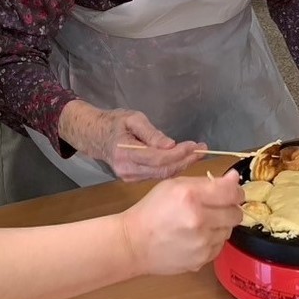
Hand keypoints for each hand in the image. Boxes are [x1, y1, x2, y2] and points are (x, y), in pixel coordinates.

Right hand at [60, 101, 202, 181]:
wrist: (95, 136)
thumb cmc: (115, 123)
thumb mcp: (133, 119)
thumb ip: (151, 133)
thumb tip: (170, 145)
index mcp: (125, 153)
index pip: (158, 159)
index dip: (179, 154)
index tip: (195, 145)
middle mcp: (128, 170)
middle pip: (163, 170)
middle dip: (185, 160)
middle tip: (202, 149)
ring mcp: (130, 178)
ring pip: (162, 176)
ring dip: (182, 164)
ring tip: (198, 152)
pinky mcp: (133, 180)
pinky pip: (157, 176)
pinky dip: (172, 168)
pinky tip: (184, 159)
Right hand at [121, 171, 243, 275]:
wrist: (133, 244)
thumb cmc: (152, 210)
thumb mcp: (175, 186)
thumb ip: (207, 182)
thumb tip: (234, 179)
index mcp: (191, 197)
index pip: (232, 193)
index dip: (236, 191)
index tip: (232, 191)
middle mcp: (199, 220)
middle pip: (235, 214)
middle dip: (229, 208)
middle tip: (215, 208)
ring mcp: (201, 243)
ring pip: (228, 231)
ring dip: (220, 225)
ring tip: (201, 223)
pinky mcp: (201, 260)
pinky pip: (219, 246)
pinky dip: (212, 240)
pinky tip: (196, 237)